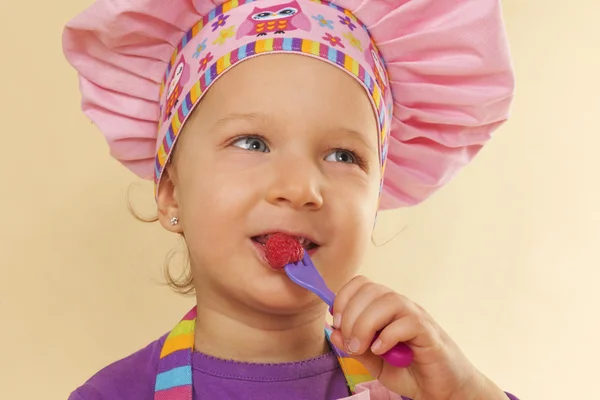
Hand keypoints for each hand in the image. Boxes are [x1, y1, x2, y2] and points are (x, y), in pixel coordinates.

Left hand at [328, 276, 507, 399]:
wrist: (441, 388)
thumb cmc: (409, 371)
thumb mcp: (373, 362)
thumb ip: (354, 348)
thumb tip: (332, 332)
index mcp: (384, 308)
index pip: (361, 284)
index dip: (343, 299)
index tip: (336, 324)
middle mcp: (400, 306)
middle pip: (370, 290)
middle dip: (351, 316)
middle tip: (350, 344)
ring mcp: (416, 316)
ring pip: (388, 301)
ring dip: (366, 324)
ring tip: (362, 347)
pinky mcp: (429, 333)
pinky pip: (408, 322)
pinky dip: (388, 336)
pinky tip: (382, 351)